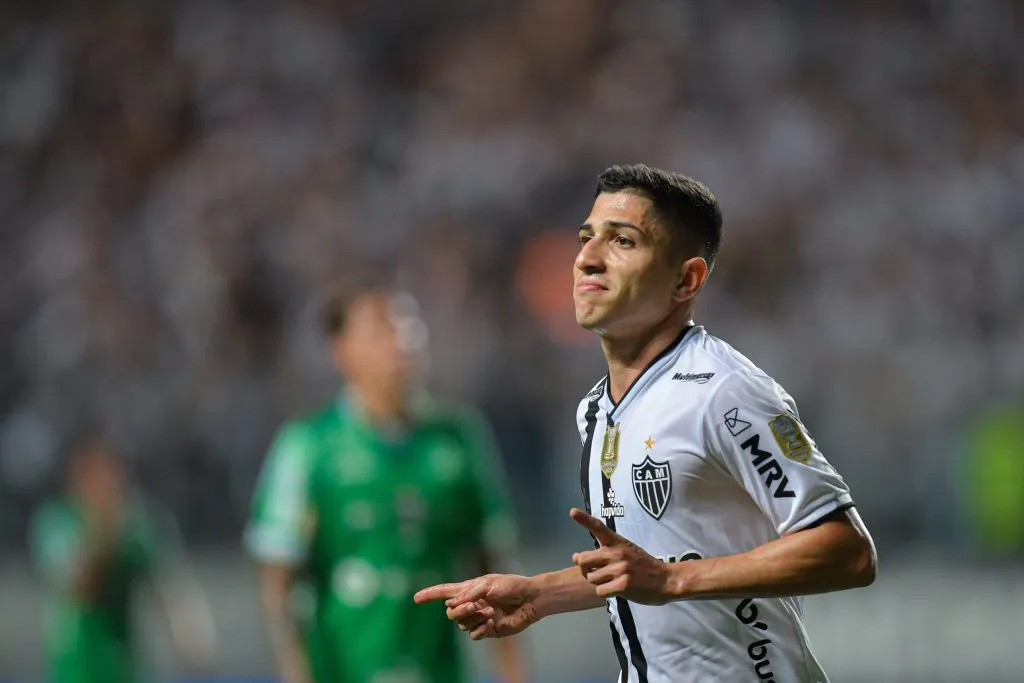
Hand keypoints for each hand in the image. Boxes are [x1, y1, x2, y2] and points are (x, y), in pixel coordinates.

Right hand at [414, 574, 538, 639]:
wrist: (529, 599)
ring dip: (474, 618)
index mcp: (469, 589)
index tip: (416, 598)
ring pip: (461, 624)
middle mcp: (471, 604)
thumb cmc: (511, 586)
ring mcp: (478, 618)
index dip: (430, 594)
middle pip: (450, 613)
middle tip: (476, 606)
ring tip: (490, 612)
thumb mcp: (488, 583)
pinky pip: (473, 634)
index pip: (445, 592)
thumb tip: (452, 604)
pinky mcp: (487, 630)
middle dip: (460, 610)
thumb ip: (469, 593)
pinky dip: (480, 630)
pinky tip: (491, 623)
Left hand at [570, 508, 678, 604]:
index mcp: (618, 542)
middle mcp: (617, 553)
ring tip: (611, 581)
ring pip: (591, 577)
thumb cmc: (643, 565)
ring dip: (597, 582)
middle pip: (583, 559)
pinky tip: (615, 590)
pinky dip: (605, 592)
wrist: (665, 579)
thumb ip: (606, 552)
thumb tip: (577, 558)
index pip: (598, 528)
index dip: (584, 519)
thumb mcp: (627, 550)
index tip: (572, 512)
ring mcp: (620, 569)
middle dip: (584, 568)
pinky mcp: (622, 585)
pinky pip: (600, 591)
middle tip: (593, 571)